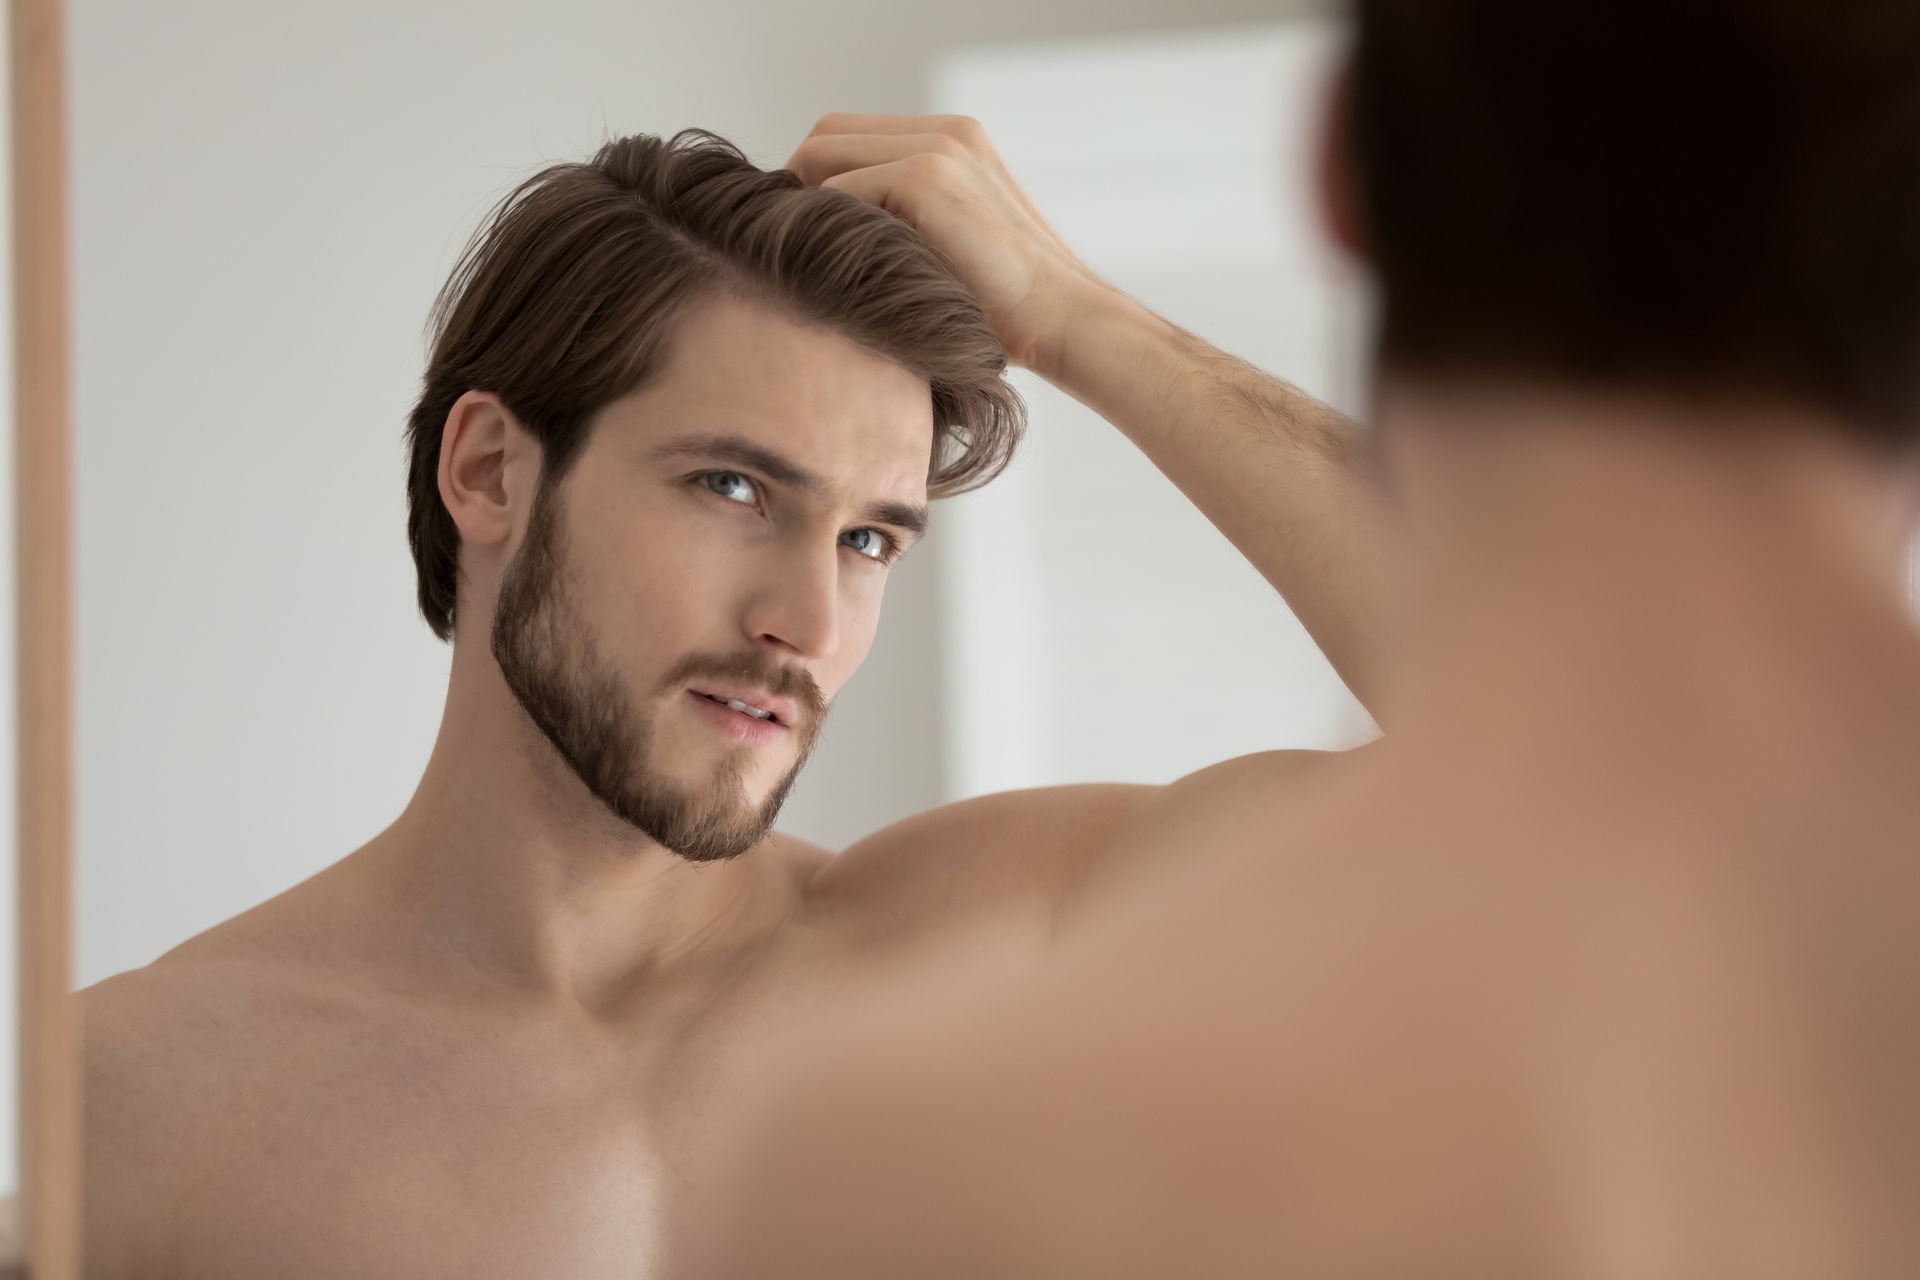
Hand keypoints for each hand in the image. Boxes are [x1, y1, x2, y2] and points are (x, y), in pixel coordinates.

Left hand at [785, 113, 1110, 380]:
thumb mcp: (947, 250)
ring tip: (798, 260)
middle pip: (825, 134)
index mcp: (953, 141)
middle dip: (797, 186)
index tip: (800, 236)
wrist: (1064, 322)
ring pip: (822, 155)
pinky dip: (824, 230)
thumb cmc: (1009, 309)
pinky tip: (828, 273)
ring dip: (803, 208)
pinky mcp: (927, 177)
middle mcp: (946, 132)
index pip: (848, 136)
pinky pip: (839, 190)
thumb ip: (902, 224)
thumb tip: (826, 240)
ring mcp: (938, 147)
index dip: (814, 180)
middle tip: (783, 246)